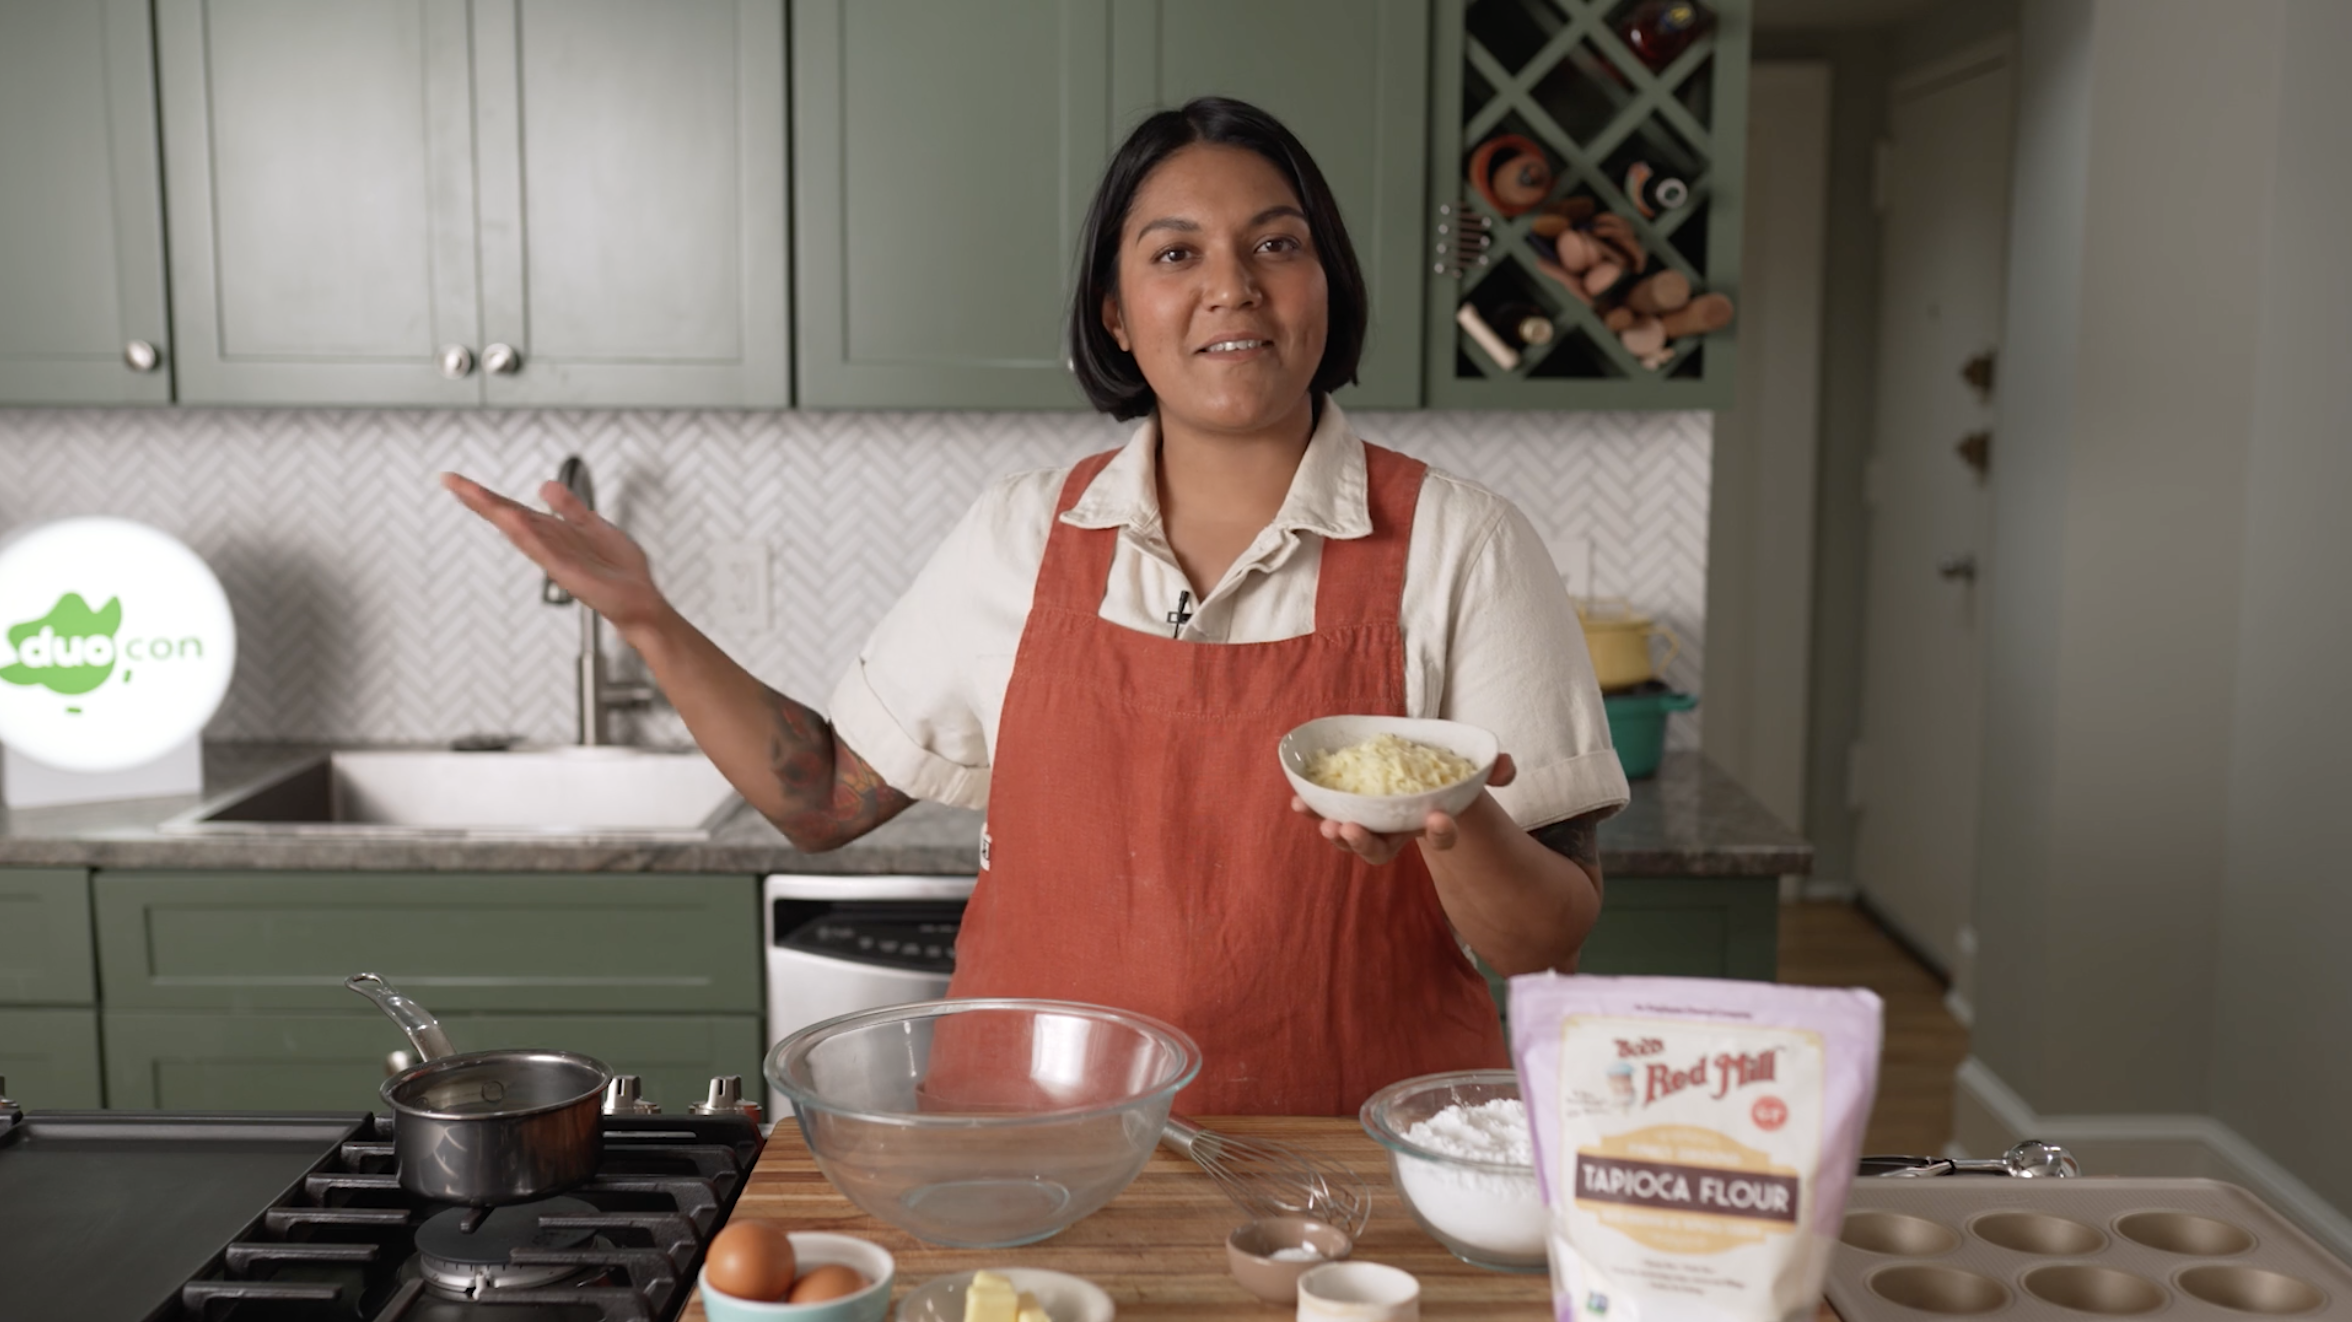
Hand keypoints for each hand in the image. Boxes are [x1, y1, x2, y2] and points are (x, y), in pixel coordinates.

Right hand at [441, 472, 668, 631]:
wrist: (641, 603)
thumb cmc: (619, 571)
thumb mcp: (594, 527)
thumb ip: (570, 508)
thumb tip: (544, 485)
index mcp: (553, 534)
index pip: (512, 509)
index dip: (485, 495)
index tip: (455, 480)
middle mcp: (549, 546)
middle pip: (508, 518)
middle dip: (479, 500)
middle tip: (448, 480)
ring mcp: (556, 561)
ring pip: (520, 532)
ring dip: (496, 512)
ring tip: (470, 492)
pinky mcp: (570, 576)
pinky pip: (546, 553)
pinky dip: (530, 537)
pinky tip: (514, 520)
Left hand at [1292, 753, 1518, 865]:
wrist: (1417, 774)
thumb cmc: (1444, 775)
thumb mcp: (1470, 770)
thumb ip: (1491, 769)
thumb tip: (1507, 766)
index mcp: (1429, 823)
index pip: (1439, 835)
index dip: (1440, 832)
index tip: (1438, 819)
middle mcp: (1396, 832)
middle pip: (1380, 850)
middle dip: (1365, 844)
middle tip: (1353, 829)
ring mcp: (1369, 825)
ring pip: (1351, 839)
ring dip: (1337, 834)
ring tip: (1327, 824)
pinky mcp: (1345, 809)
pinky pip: (1327, 814)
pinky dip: (1313, 810)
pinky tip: (1299, 801)